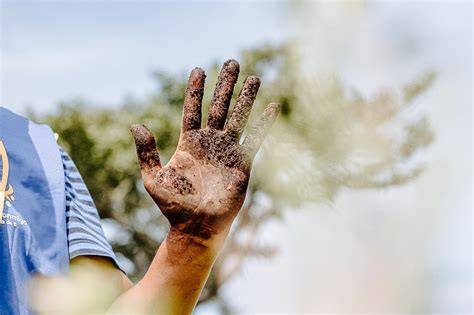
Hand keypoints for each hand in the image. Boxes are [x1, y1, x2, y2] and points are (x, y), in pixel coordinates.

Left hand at [131, 60, 278, 241]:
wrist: (197, 226)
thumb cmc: (173, 206)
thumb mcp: (153, 178)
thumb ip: (147, 152)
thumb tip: (135, 125)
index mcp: (188, 143)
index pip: (193, 110)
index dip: (195, 90)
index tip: (199, 69)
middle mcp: (210, 143)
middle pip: (218, 107)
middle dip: (225, 86)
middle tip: (232, 62)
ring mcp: (227, 151)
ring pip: (238, 118)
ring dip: (246, 98)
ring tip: (254, 77)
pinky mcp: (243, 163)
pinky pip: (255, 139)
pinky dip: (264, 124)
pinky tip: (272, 107)